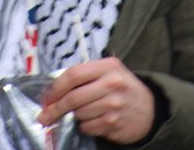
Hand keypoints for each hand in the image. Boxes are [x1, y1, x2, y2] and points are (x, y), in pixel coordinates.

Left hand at [38, 57, 154, 144]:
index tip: (47, 97)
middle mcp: (112, 83)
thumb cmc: (122, 89)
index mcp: (108, 66)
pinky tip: (92, 121)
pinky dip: (84, 126)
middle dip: (54, 109)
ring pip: (79, 114)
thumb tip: (53, 91)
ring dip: (74, 117)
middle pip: (72, 98)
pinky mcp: (114, 123)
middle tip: (44, 116)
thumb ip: (86, 76)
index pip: (74, 74)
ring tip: (80, 114)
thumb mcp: (109, 72)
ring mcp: (114, 104)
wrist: (149, 110)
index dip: (56, 88)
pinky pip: (87, 127)